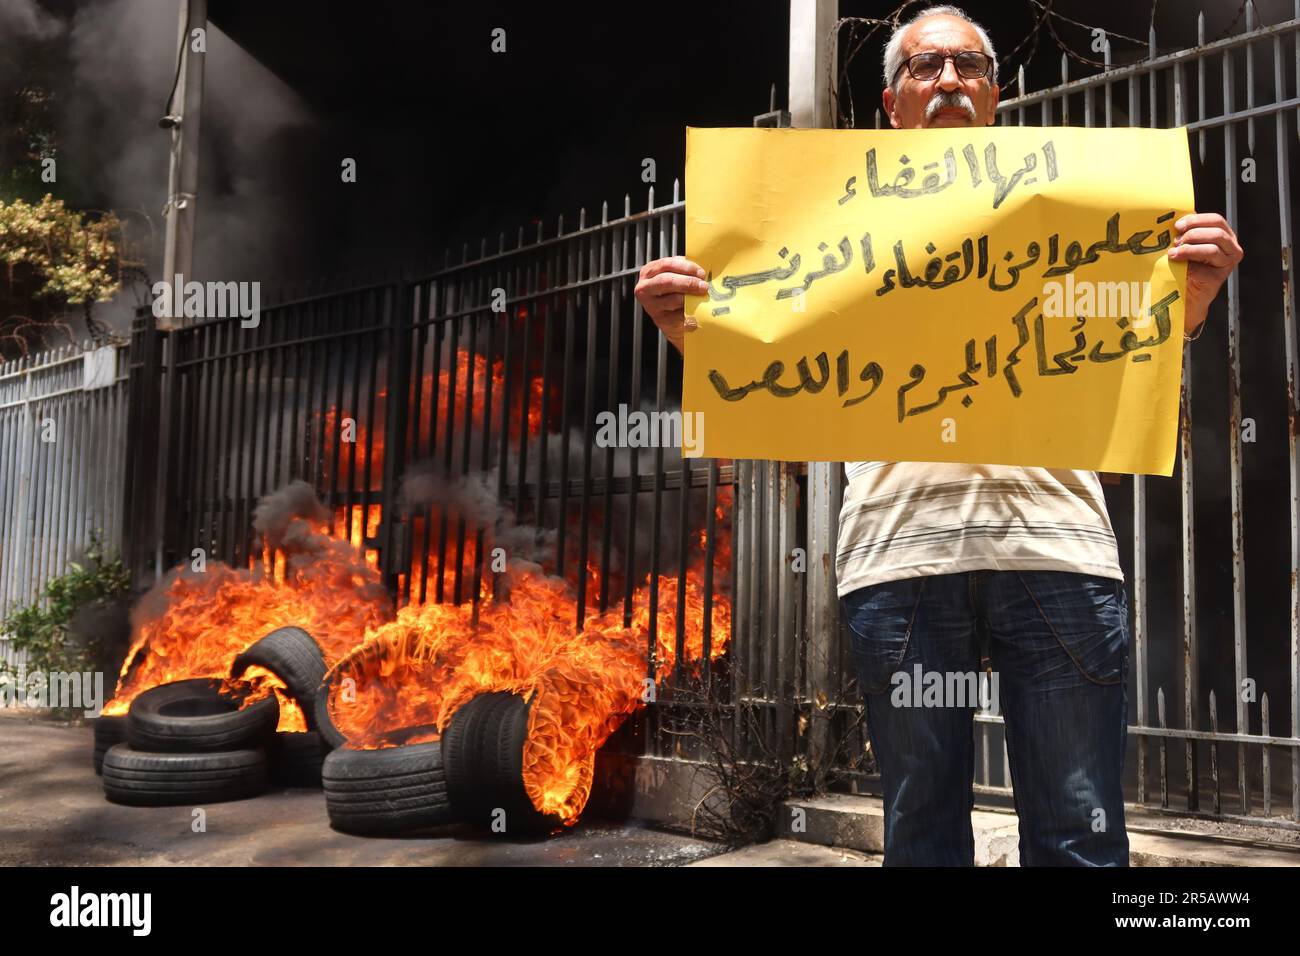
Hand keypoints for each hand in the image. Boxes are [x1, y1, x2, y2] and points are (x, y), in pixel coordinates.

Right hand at [634, 256, 708, 354]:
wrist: (672, 317)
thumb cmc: (676, 291)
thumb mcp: (676, 275)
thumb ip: (685, 270)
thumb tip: (703, 267)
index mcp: (649, 272)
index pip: (666, 264)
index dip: (686, 268)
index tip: (701, 273)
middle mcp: (645, 289)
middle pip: (666, 281)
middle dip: (688, 282)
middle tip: (704, 286)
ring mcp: (651, 306)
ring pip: (673, 300)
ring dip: (691, 298)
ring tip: (703, 298)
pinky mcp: (661, 321)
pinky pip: (679, 316)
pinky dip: (691, 314)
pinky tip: (698, 313)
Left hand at [1168, 212, 1243, 335]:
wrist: (1183, 296)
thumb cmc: (1181, 268)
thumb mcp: (1184, 245)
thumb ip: (1186, 232)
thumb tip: (1174, 218)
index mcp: (1222, 235)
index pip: (1215, 219)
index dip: (1196, 219)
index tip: (1177, 225)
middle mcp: (1230, 245)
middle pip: (1217, 227)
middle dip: (1194, 231)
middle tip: (1176, 239)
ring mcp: (1229, 258)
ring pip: (1216, 240)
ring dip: (1192, 243)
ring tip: (1174, 251)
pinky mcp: (1224, 270)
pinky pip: (1211, 254)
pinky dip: (1192, 253)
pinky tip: (1177, 257)